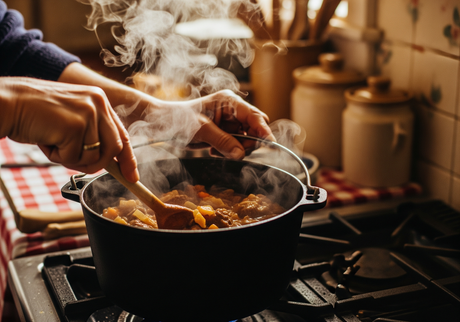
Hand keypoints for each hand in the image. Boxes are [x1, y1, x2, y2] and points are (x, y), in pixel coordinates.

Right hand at [0, 77, 138, 181]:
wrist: (7, 102)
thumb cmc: (35, 114)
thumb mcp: (72, 117)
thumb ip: (92, 133)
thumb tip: (110, 161)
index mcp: (99, 100)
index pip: (122, 134)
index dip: (128, 159)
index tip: (132, 176)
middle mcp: (98, 104)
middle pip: (114, 149)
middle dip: (97, 164)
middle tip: (71, 159)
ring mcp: (89, 113)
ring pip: (95, 157)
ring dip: (72, 158)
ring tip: (54, 141)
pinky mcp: (76, 125)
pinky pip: (74, 157)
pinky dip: (58, 156)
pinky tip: (46, 140)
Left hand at [180, 90, 274, 158]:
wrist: (162, 125)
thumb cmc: (178, 120)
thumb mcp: (201, 130)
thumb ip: (223, 141)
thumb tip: (241, 154)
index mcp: (229, 102)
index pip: (254, 116)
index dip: (263, 130)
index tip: (270, 144)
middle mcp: (233, 111)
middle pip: (255, 129)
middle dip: (248, 142)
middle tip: (234, 151)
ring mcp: (229, 123)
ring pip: (247, 140)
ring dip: (236, 149)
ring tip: (216, 150)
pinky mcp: (225, 134)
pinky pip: (236, 146)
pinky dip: (229, 152)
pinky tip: (213, 150)